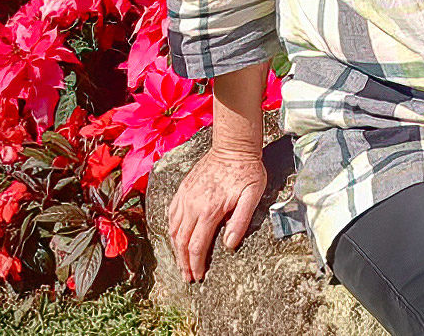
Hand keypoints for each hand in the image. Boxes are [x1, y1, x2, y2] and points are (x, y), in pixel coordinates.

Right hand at [166, 146, 267, 282]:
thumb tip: (229, 245)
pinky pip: (171, 213)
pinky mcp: (183, 188)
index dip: (196, 264)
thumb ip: (240, 221)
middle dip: (183, 262)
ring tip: (181, 262)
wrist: (233, 146)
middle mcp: (192, 204)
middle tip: (187, 277)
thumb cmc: (247, 171)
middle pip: (181, 241)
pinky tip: (175, 236)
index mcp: (209, 210)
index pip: (196, 246)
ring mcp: (185, 196)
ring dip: (175, 249)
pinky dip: (171, 229)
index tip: (198, 276)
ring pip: (173, 229)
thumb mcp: (252, 196)